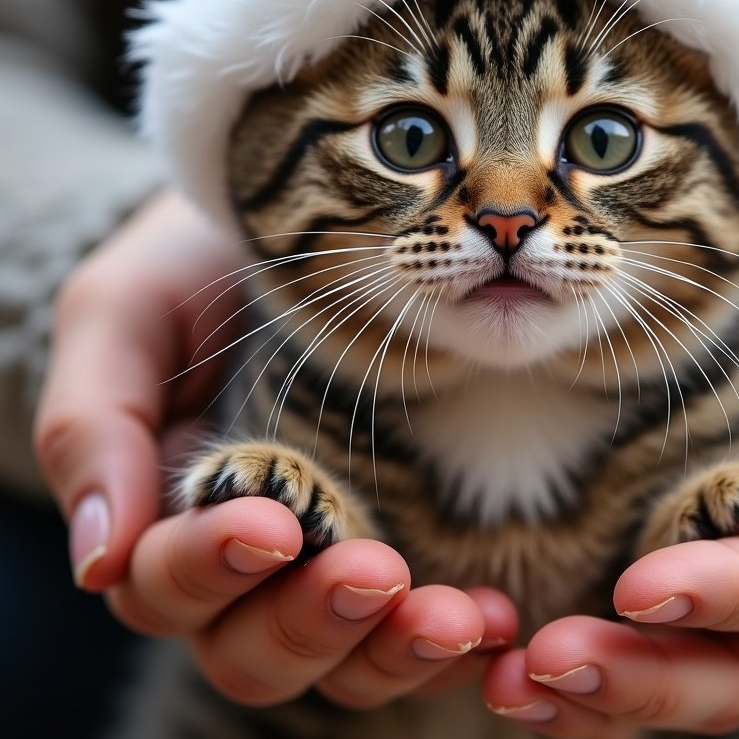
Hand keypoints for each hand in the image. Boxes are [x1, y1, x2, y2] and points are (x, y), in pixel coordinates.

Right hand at [33, 191, 514, 705]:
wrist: (295, 227)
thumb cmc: (194, 271)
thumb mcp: (125, 313)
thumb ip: (93, 423)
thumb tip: (100, 560)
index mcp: (167, 515)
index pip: (167, 585)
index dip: (210, 568)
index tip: (272, 524)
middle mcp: (247, 561)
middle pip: (254, 649)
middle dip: (311, 621)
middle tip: (375, 571)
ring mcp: (332, 558)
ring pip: (342, 661)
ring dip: (393, 651)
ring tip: (455, 619)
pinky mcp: (408, 542)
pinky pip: (417, 629)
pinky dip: (455, 643)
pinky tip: (496, 622)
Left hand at [478, 289, 738, 735]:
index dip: (723, 596)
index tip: (638, 589)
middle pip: (722, 668)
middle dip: (638, 676)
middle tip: (548, 665)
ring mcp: (713, 580)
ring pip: (660, 667)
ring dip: (587, 690)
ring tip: (508, 682)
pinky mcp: (648, 547)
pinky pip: (614, 625)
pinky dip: (564, 650)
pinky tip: (503, 656)